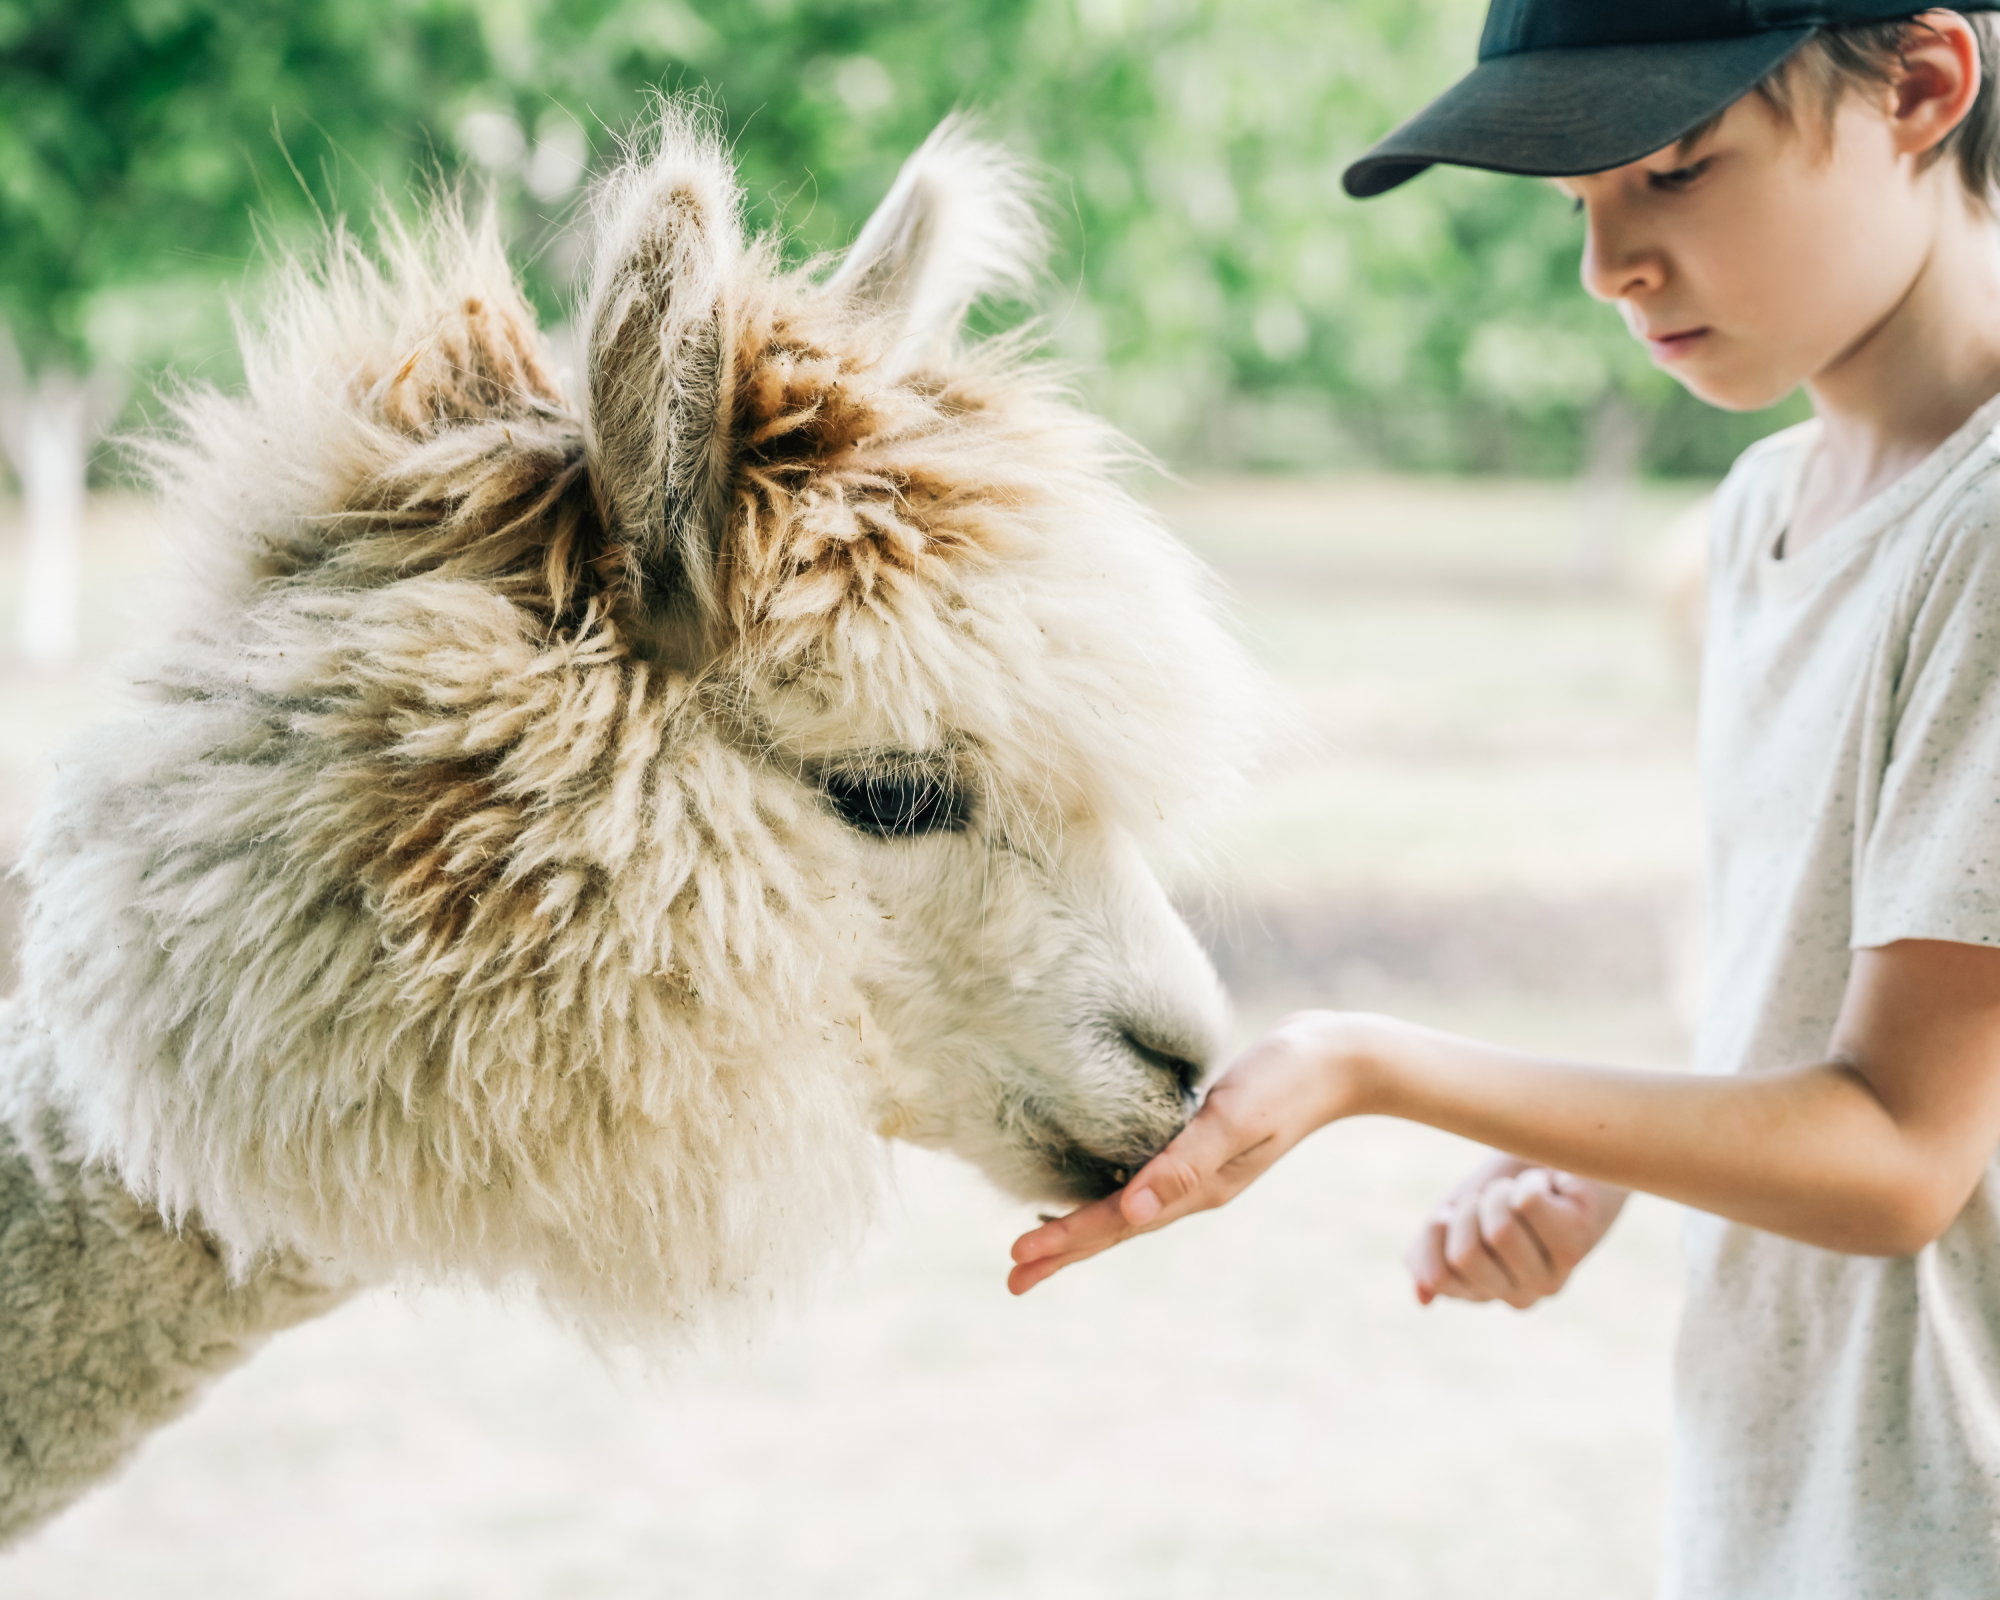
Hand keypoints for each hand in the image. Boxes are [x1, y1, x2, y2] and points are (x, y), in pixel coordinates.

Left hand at [1007, 1010, 1375, 1294]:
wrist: (1337, 1058)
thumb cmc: (1286, 1079)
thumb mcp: (1233, 1118)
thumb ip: (1185, 1164)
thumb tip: (1133, 1212)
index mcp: (1198, 1187)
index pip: (1118, 1222)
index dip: (1065, 1238)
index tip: (1017, 1256)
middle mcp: (1194, 1188)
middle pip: (1117, 1229)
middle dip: (1064, 1253)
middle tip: (1012, 1278)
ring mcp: (1200, 1170)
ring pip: (1128, 1210)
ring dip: (1083, 1229)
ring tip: (1040, 1248)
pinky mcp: (1200, 1145)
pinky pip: (1144, 1182)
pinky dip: (1113, 1197)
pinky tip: (1098, 1193)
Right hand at [1404, 1153, 1627, 1309]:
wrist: (1554, 1160)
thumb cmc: (1499, 1194)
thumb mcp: (1452, 1219)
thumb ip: (1428, 1254)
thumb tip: (1422, 1298)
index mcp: (1482, 1293)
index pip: (1439, 1276)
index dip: (1437, 1232)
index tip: (1450, 1211)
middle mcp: (1517, 1296)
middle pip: (1465, 1255)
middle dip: (1468, 1210)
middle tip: (1490, 1198)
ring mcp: (1549, 1277)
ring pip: (1500, 1230)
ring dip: (1500, 1192)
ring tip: (1518, 1191)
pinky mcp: (1574, 1248)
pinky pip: (1527, 1205)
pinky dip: (1528, 1181)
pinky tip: (1545, 1187)